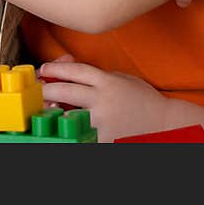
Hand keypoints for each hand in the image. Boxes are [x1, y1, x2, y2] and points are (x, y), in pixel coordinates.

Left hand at [38, 58, 171, 141]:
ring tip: (46, 110)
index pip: (76, 71)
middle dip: (47, 89)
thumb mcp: (121, 79)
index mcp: (108, 82)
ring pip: (69, 115)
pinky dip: (71, 130)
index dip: (56, 68)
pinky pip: (82, 133)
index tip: (43, 69)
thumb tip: (66, 63)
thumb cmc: (142, 100)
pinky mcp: (105, 140)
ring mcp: (103, 122)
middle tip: (38, 90)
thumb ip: (97, 74)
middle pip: (66, 91)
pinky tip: (64, 128)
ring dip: (54, 112)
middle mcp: (104, 101)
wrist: (165, 125)